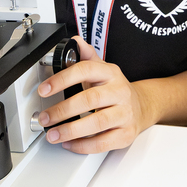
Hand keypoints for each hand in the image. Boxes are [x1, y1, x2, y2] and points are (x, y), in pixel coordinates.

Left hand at [35, 36, 152, 153]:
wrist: (142, 107)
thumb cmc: (115, 90)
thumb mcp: (103, 70)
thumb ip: (87, 57)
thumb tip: (75, 41)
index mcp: (111, 73)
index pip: (86, 70)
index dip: (62, 79)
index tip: (44, 90)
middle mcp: (119, 92)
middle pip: (91, 99)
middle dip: (63, 110)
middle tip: (45, 117)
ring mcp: (125, 113)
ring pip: (97, 123)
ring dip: (71, 130)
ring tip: (53, 134)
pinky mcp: (126, 134)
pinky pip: (103, 142)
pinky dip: (83, 145)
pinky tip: (69, 144)